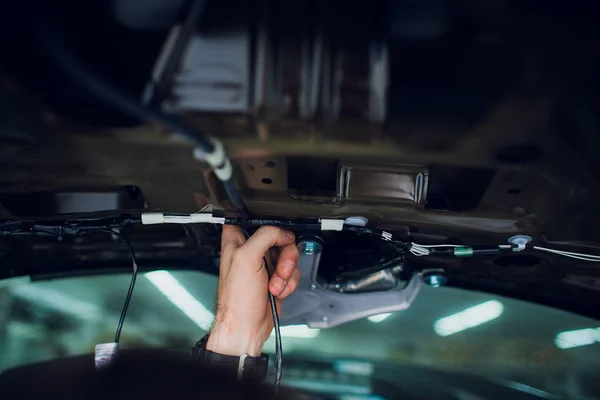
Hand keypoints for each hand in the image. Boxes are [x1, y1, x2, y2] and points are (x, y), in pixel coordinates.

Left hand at [206, 225, 300, 355]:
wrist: (247, 327)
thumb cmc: (237, 299)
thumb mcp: (247, 258)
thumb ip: (265, 236)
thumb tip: (282, 232)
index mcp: (236, 240)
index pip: (253, 218)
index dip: (268, 222)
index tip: (274, 234)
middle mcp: (250, 250)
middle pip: (279, 236)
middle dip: (284, 254)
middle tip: (279, 267)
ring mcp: (264, 264)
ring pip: (289, 254)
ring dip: (286, 272)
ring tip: (275, 284)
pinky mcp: (276, 277)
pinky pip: (292, 271)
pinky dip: (289, 282)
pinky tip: (277, 291)